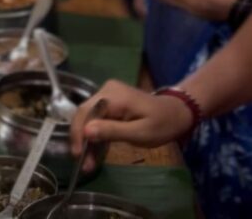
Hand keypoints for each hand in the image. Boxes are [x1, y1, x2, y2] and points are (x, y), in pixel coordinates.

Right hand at [70, 80, 193, 168]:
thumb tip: (85, 131)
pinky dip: (95, 134)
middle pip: (84, 113)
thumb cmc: (161, 124)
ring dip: (87, 138)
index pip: (86, 111)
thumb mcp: (140, 133)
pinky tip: (95, 150)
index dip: (78, 132)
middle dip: (81, 138)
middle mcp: (106, 90)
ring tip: (88, 161)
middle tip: (83, 163)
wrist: (175, 113)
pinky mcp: (110, 102)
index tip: (78, 155)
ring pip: (89, 116)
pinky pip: (97, 116)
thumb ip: (112, 131)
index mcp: (113, 96)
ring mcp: (108, 94)